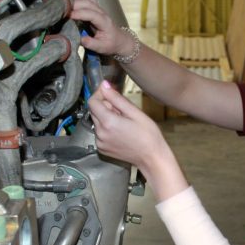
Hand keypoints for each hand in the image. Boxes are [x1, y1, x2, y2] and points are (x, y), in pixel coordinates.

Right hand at [70, 0, 134, 56]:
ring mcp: (98, 7)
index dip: (79, 13)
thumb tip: (80, 39)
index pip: (92, 14)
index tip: (68, 16)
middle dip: (74, 3)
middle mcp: (101, 12)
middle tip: (61, 8)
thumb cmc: (110, 44)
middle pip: (88, 2)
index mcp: (104, 22)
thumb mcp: (102, 48)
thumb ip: (91, 44)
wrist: (119, 39)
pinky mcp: (94, 6)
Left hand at [88, 81, 188, 200]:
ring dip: (107, 117)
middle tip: (123, 109)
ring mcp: (100, 143)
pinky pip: (100, 132)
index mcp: (108, 122)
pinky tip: (121, 131)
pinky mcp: (102, 149)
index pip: (92, 102)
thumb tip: (104, 85)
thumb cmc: (148, 135)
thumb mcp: (135, 112)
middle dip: (106, 106)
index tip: (110, 92)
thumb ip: (117, 98)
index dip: (100, 94)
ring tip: (124, 121)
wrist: (152, 158)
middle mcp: (100, 133)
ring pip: (97, 121)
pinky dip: (107, 128)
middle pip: (94, 111)